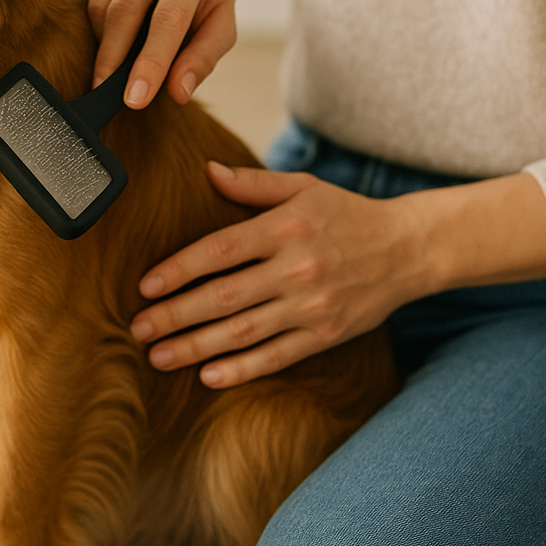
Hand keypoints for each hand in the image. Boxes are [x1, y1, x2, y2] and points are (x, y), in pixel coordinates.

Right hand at [89, 0, 235, 107]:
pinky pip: (94, 5)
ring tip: (112, 80)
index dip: (151, 62)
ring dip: (106, 50)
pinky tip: (113, 51)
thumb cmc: (204, 0)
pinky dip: (101, 35)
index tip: (136, 99)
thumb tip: (177, 92)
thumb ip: (203, 59)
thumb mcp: (220, 26)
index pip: (168, 19)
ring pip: (104, 9)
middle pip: (126, 11)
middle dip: (115, 60)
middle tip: (110, 97)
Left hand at [128, 162, 433, 387]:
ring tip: (158, 356)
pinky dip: (241, 369)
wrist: (408, 249)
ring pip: (244, 332)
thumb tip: (205, 170)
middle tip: (137, 329)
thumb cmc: (346, 214)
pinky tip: (208, 376)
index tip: (144, 286)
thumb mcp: (304, 187)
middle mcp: (297, 267)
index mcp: (285, 227)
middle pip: (224, 296)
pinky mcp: (326, 335)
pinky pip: (276, 357)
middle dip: (175, 315)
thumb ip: (253, 184)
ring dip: (196, 347)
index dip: (178, 269)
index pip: (220, 250)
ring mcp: (312, 306)